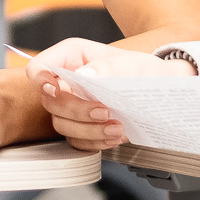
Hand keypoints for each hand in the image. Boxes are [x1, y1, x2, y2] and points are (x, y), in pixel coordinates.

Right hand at [23, 39, 192, 150]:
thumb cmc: (144, 71)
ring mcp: (72, 107)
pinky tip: (114, 137)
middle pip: (50, 101)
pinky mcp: (81, 127)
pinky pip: (76, 141)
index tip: (55, 89)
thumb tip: (84, 74)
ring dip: (88, 130)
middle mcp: (66, 82)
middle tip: (104, 111)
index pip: (38, 68)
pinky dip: (95, 142)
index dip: (40, 80)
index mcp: (71, 58)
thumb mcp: (131, 63)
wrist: (161, 91)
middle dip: (76, 111)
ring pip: (61, 125)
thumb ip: (108, 66)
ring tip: (117, 128)